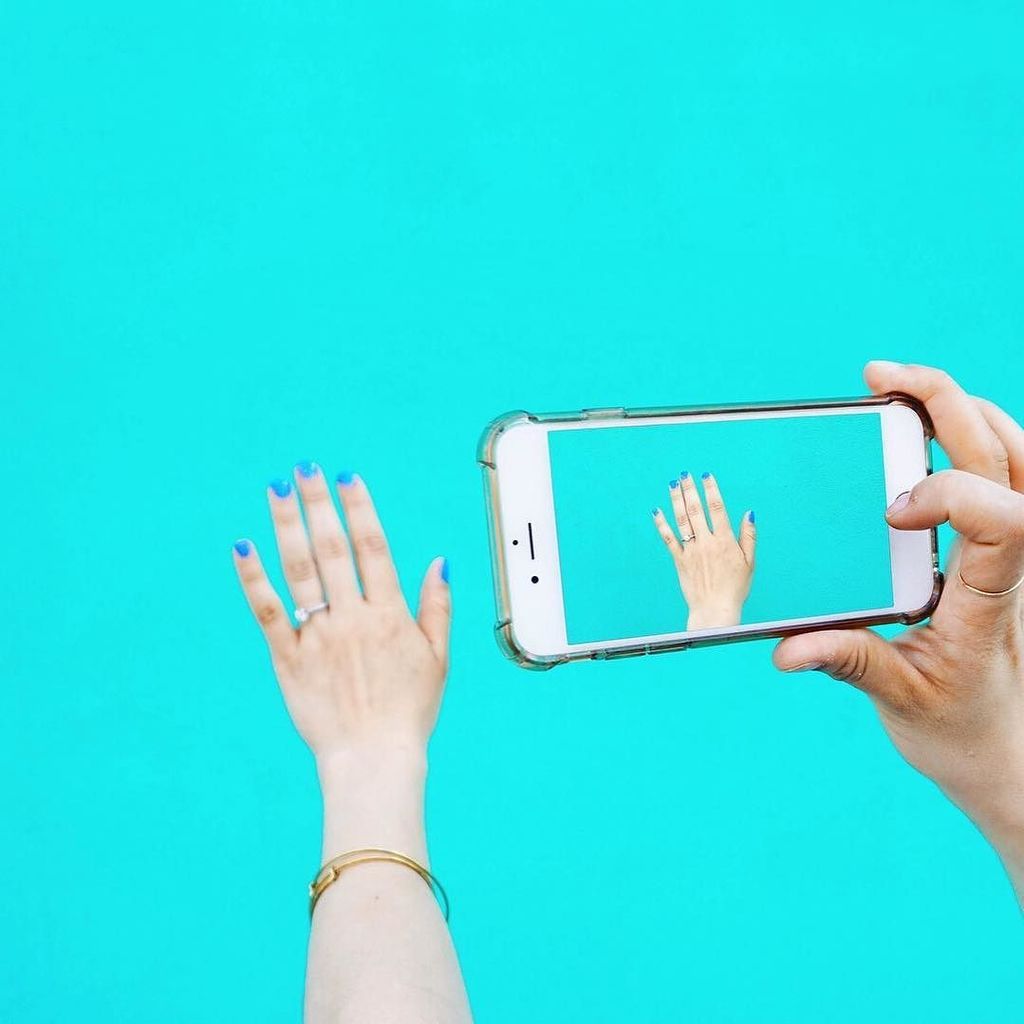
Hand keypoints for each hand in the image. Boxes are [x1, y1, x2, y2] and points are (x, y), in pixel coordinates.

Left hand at [231, 465, 450, 767]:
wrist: (374, 758)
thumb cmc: (409, 711)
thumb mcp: (438, 657)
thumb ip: (437, 606)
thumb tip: (439, 561)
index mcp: (389, 614)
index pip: (372, 547)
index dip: (358, 507)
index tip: (346, 476)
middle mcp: (352, 617)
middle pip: (332, 548)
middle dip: (318, 503)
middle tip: (305, 468)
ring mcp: (318, 636)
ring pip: (299, 570)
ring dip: (287, 526)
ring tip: (277, 489)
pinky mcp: (288, 658)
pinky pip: (268, 612)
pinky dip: (253, 578)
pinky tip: (243, 546)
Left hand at [653, 471, 755, 629]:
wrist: (715, 610)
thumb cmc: (735, 588)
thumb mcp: (749, 562)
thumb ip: (749, 536)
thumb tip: (749, 513)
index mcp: (725, 541)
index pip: (717, 508)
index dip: (711, 490)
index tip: (706, 476)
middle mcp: (706, 542)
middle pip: (696, 510)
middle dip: (690, 490)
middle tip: (684, 474)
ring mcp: (691, 551)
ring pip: (682, 520)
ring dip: (676, 500)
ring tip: (673, 484)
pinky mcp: (679, 560)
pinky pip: (668, 539)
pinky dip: (662, 524)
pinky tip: (656, 511)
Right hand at [773, 362, 1023, 899]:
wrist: (1001, 745)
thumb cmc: (957, 725)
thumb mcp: (900, 698)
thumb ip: (848, 661)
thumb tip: (787, 650)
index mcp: (990, 596)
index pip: (1004, 518)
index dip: (952, 494)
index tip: (895, 513)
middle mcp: (1009, 561)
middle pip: (1005, 455)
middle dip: (945, 402)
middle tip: (880, 376)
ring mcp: (1007, 548)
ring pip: (1015, 450)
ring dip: (963, 408)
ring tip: (901, 391)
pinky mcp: (996, 545)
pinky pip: (1005, 468)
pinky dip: (972, 431)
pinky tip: (926, 427)